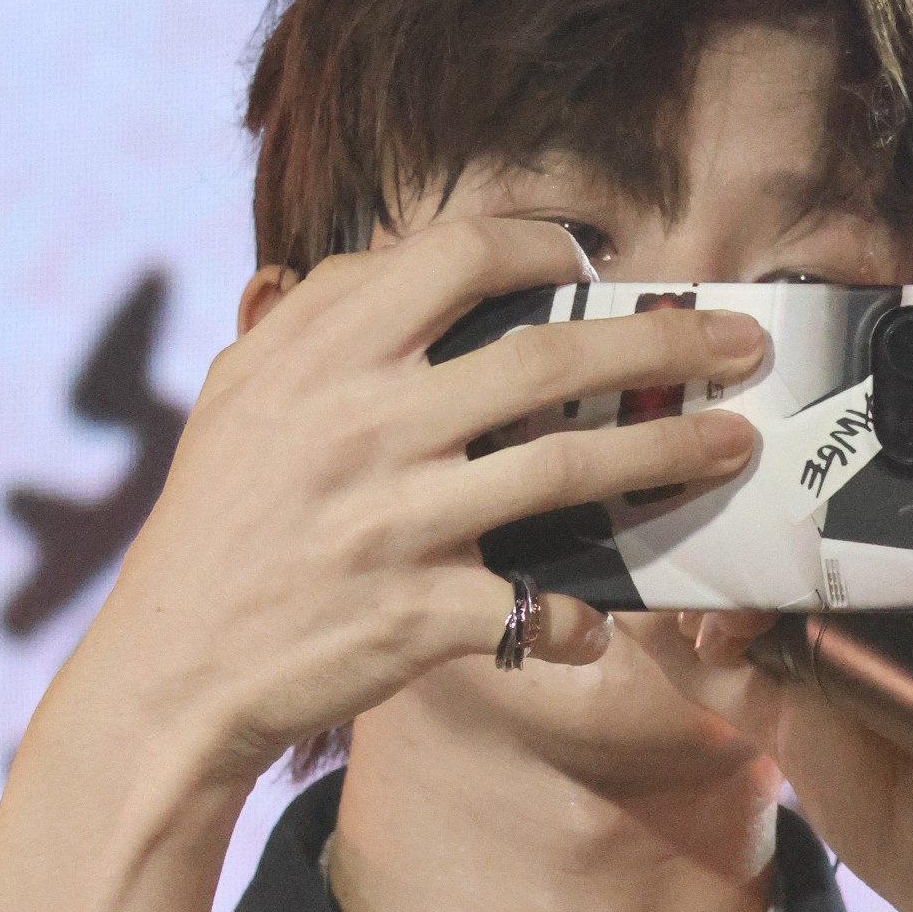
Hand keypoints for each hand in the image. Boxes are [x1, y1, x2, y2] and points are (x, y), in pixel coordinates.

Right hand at [60, 219, 765, 790]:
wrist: (172, 666)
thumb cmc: (215, 523)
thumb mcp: (237, 395)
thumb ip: (310, 320)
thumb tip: (385, 259)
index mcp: (321, 352)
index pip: (457, 254)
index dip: (544, 245)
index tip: (593, 264)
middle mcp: (363, 422)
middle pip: (548, 358)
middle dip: (664, 341)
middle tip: (740, 342)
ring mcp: (394, 519)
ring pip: (567, 472)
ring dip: (669, 456)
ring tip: (734, 445)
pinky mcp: (415, 612)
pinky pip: (534, 609)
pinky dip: (579, 620)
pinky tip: (606, 624)